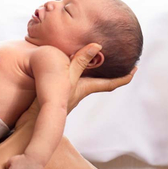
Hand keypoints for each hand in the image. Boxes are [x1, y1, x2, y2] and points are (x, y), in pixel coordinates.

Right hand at [15, 44, 136, 128]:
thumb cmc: (49, 100)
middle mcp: (79, 91)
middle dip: (110, 71)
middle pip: (100, 81)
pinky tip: (68, 61)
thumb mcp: (67, 78)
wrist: (31, 122)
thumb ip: (80, 62)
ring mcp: (68, 92)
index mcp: (85, 88)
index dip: (124, 77)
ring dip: (92, 69)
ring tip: (96, 57)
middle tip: (120, 59)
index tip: (136, 69)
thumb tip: (97, 46)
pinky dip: (76, 68)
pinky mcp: (58, 92)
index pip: (110, 83)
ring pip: (85, 78)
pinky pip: (72, 77)